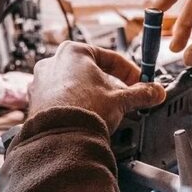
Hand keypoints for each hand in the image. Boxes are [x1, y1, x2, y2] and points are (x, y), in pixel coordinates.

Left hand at [29, 42, 165, 131]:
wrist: (60, 139)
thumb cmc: (83, 111)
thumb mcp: (120, 99)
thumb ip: (141, 93)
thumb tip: (156, 91)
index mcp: (73, 51)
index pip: (110, 58)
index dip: (130, 72)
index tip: (139, 82)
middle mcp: (53, 62)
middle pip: (91, 71)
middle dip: (111, 85)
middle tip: (125, 98)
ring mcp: (41, 82)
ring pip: (75, 85)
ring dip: (92, 95)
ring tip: (106, 110)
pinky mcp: (36, 101)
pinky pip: (61, 98)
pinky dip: (75, 105)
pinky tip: (86, 117)